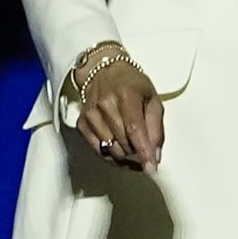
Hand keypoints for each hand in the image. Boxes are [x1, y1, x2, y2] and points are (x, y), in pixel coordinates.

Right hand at [74, 47, 163, 172]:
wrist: (103, 70)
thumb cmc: (131, 83)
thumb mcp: (152, 98)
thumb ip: (156, 127)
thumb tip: (155, 154)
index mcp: (127, 96)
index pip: (135, 130)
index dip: (144, 152)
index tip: (151, 168)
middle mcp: (106, 105)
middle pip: (123, 143)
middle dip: (137, 154)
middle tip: (145, 153)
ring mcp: (91, 115)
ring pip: (110, 150)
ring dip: (124, 156)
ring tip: (132, 148)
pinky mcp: (81, 124)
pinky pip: (97, 150)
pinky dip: (110, 155)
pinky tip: (118, 148)